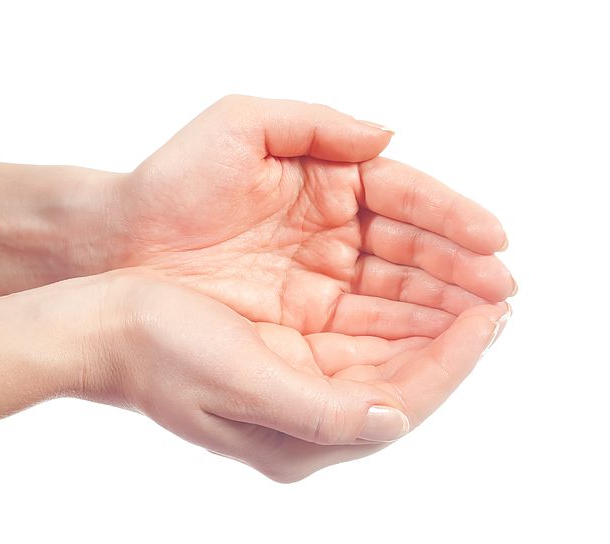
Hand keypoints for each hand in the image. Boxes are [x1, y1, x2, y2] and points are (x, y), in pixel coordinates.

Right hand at [0, 271, 508, 481]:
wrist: (104, 326)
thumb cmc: (158, 350)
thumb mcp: (239, 381)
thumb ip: (319, 411)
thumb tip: (394, 420)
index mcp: (295, 440)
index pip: (398, 405)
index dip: (450, 360)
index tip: (488, 313)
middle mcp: (302, 424)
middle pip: (400, 384)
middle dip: (449, 340)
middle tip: (496, 292)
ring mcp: (293, 393)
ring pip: (383, 360)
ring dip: (426, 322)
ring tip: (469, 285)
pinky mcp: (283, 363)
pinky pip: (356, 341)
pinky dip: (390, 314)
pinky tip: (411, 286)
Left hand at [116, 95, 515, 338]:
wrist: (117, 243)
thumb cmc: (171, 180)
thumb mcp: (237, 127)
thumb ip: (314, 124)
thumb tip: (387, 135)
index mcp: (325, 182)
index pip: (401, 198)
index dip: (449, 218)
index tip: (492, 240)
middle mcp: (330, 232)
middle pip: (408, 252)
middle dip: (457, 272)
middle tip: (500, 293)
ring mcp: (316, 280)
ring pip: (392, 295)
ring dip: (438, 309)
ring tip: (482, 323)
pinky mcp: (296, 322)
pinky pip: (358, 331)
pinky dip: (397, 339)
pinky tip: (431, 346)